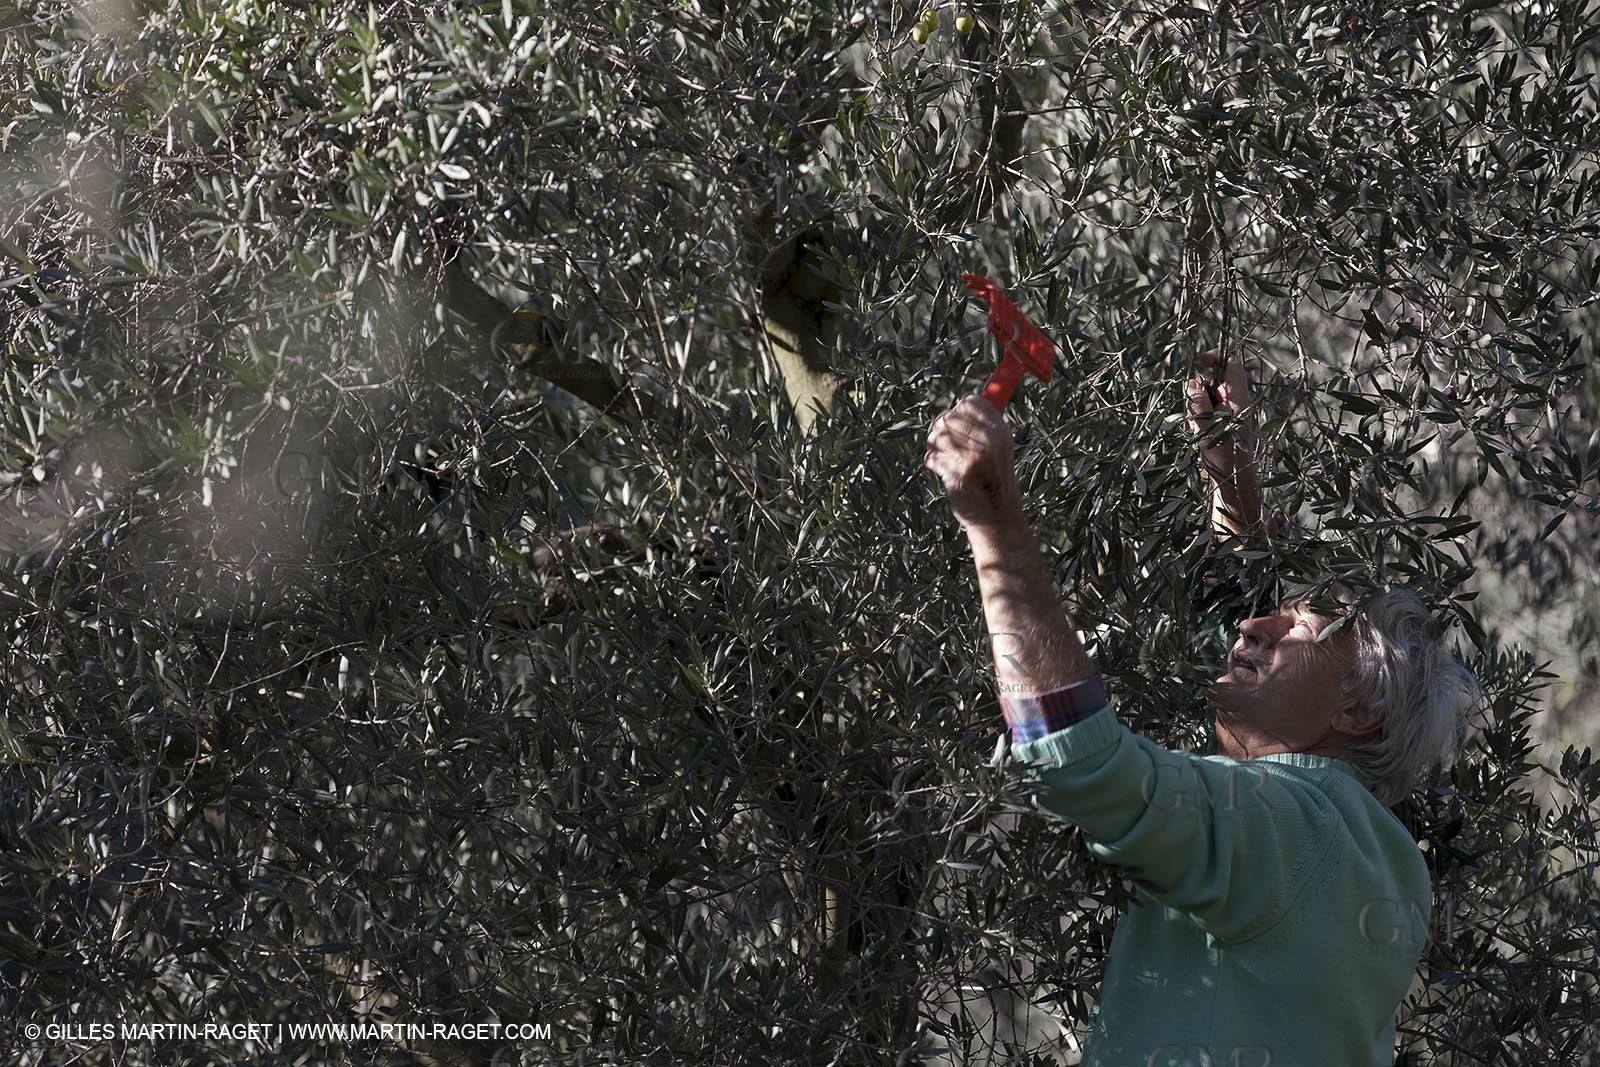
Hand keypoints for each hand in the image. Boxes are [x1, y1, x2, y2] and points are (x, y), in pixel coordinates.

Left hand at [924, 395, 1025, 530]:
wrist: (996, 516)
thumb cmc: (992, 480)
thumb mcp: (997, 448)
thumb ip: (981, 426)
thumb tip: (958, 403)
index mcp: (1000, 430)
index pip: (969, 402)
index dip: (957, 412)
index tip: (958, 426)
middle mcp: (989, 440)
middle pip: (948, 417)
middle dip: (941, 430)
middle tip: (946, 445)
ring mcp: (974, 456)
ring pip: (936, 436)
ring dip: (935, 447)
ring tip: (946, 459)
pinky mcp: (957, 471)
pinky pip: (932, 457)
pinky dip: (934, 464)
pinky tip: (946, 472)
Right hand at [1185, 348, 1254, 483]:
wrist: (1231, 480)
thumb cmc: (1222, 454)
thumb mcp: (1206, 426)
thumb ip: (1199, 402)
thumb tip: (1192, 383)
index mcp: (1239, 398)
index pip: (1231, 364)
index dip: (1214, 358)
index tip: (1196, 363)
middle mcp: (1237, 401)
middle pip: (1216, 379)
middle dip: (1199, 388)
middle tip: (1192, 406)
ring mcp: (1231, 411)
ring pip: (1210, 394)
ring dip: (1198, 405)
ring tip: (1196, 424)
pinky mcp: (1225, 421)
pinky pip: (1209, 409)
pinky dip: (1199, 415)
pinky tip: (1198, 430)